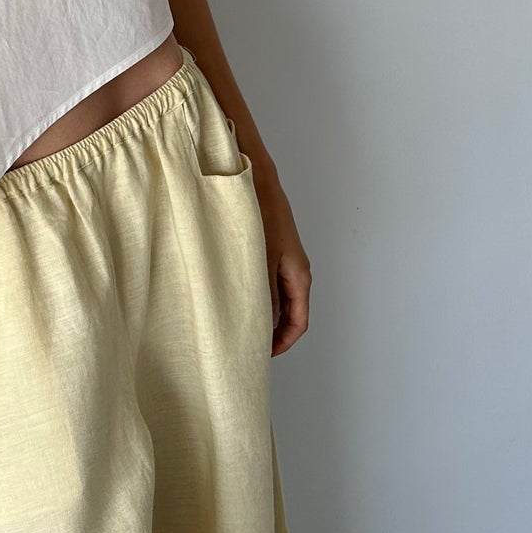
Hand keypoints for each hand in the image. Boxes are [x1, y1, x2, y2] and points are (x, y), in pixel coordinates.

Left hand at [252, 164, 311, 356]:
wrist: (254, 177)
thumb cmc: (259, 214)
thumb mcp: (260, 260)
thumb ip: (263, 294)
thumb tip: (262, 325)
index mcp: (299, 275)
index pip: (299, 322)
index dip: (282, 343)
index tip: (261, 355)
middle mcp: (294, 270)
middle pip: (288, 312)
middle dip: (269, 331)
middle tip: (243, 344)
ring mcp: (282, 259)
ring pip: (275, 297)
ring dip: (260, 312)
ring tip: (234, 324)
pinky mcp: (268, 249)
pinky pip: (265, 282)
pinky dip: (254, 294)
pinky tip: (231, 296)